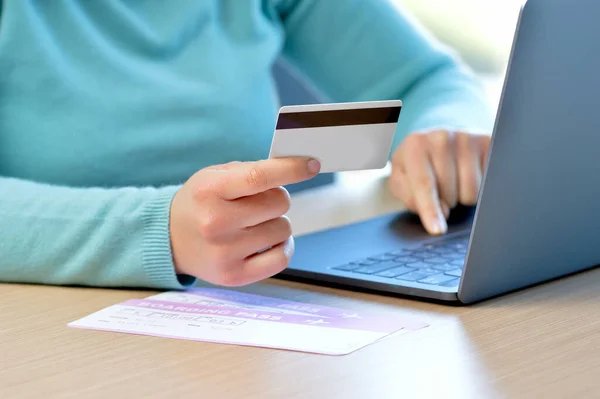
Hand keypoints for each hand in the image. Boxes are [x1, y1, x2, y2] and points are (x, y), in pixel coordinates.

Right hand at [170, 157, 320, 285]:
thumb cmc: (201, 202)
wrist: (170, 239)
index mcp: (210, 190)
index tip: (312, 165)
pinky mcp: (234, 275)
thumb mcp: (214, 176)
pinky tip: (269, 241)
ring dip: (277, 222)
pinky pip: (281, 258)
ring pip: (284, 229)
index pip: (259, 177)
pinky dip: (282, 247)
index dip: (291, 169)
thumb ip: (252, 170)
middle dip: (277, 198)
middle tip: (260, 202)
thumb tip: (297, 168)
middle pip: (279, 203)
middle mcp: (216, 222)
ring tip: (256, 223)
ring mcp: (225, 252)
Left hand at [388, 130, 490, 234]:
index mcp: (415, 145)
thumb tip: (440, 212)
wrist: (439, 140)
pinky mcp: (488, 143)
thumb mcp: (402, 180)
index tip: (437, 230)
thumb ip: (410, 198)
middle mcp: (441, 137)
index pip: (424, 184)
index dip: (431, 210)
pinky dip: (480, 188)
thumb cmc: (418, 164)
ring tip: (455, 181)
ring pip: (471, 190)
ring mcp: (467, 138)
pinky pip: (489, 183)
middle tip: (440, 189)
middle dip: (445, 201)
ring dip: (463, 196)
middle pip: (449, 192)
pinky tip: (471, 177)